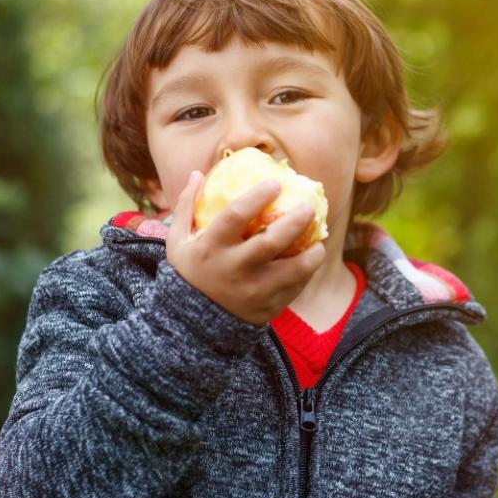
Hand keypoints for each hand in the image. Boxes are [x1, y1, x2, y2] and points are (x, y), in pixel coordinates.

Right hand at [165, 171, 325, 324]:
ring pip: (292, 270)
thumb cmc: (189, 272)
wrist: (192, 324)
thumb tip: (196, 173)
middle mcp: (232, 269)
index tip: (276, 183)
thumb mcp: (178, 241)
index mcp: (210, 248)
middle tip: (309, 207)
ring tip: (319, 241)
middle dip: (295, 221)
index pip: (235, 216)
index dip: (257, 197)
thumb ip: (186, 207)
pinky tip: (311, 259)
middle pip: (270, 242)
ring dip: (311, 254)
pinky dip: (306, 273)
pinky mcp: (266, 308)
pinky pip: (294, 288)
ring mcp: (251, 291)